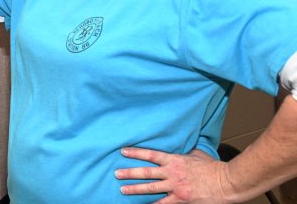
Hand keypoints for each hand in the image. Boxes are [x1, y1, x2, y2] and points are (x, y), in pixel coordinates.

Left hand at [116, 147, 233, 203]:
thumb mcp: (197, 154)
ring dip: (135, 189)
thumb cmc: (214, 169)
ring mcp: (176, 188)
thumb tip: (182, 145)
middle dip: (129, 173)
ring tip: (123, 190)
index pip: (151, 155)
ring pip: (151, 188)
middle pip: (146, 173)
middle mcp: (172, 174)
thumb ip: (185, 152)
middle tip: (116, 173)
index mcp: (175, 160)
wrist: (226, 182)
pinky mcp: (181, 200)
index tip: (123, 151)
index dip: (136, 153)